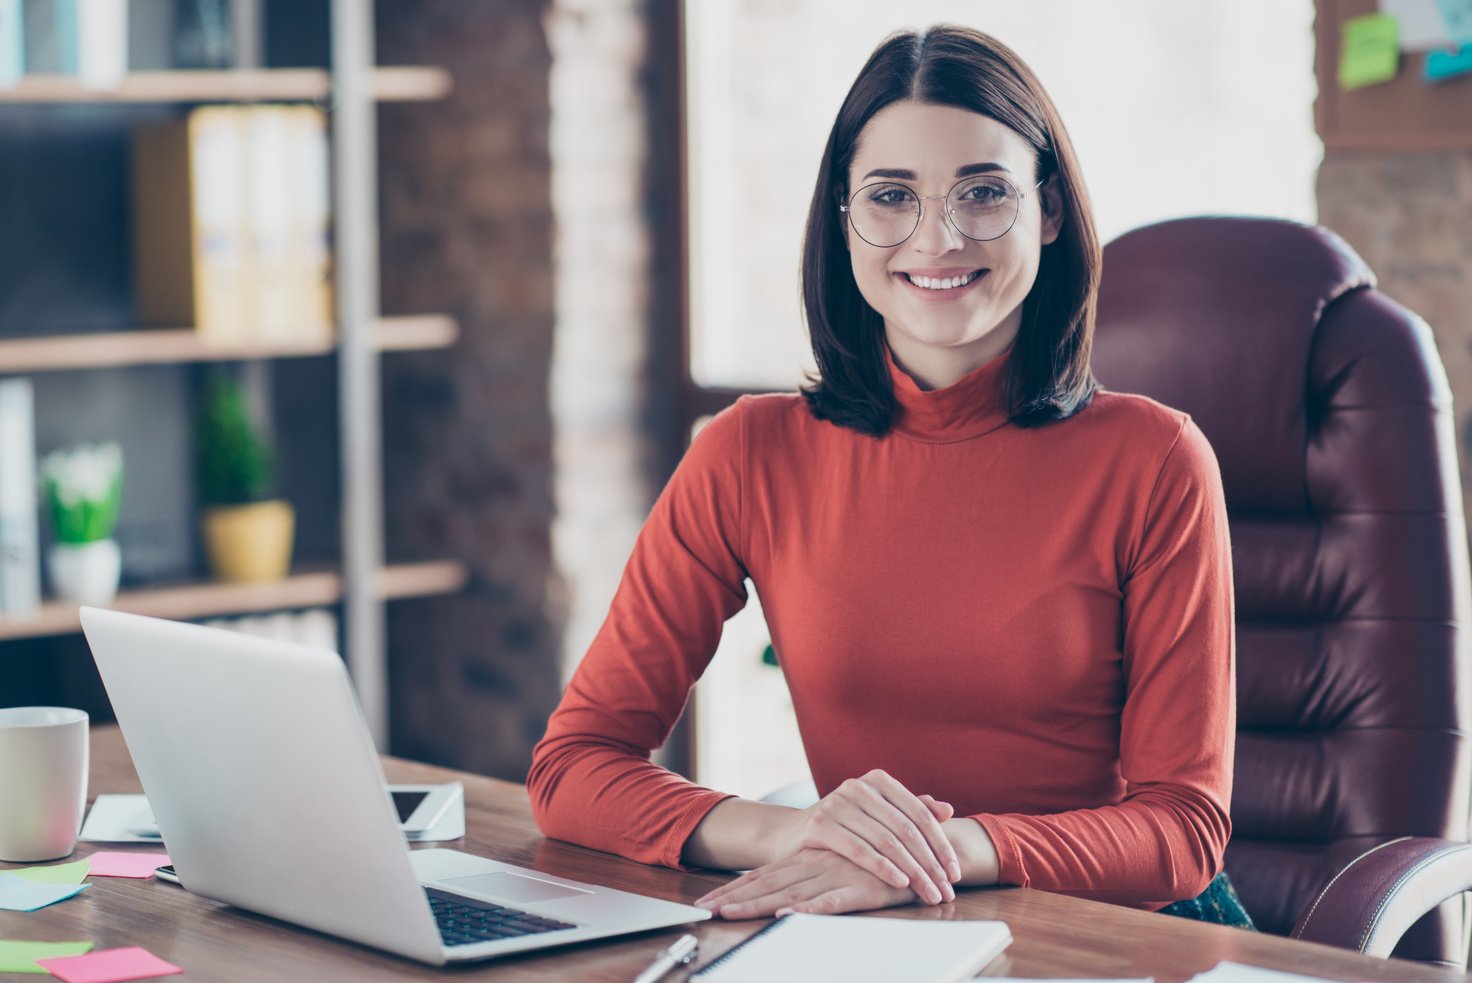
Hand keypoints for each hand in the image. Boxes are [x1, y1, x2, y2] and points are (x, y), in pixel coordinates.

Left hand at [695, 848, 915, 918]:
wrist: (926, 853)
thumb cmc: (882, 864)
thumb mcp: (844, 870)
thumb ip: (817, 879)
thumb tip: (785, 897)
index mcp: (810, 859)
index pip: (765, 874)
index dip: (736, 887)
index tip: (706, 900)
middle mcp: (818, 866)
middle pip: (768, 884)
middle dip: (734, 897)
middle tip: (703, 909)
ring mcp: (837, 876)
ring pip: (790, 893)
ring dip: (759, 905)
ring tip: (728, 914)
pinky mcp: (861, 889)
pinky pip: (832, 901)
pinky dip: (810, 908)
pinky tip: (789, 914)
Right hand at [770, 770, 959, 904]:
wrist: (789, 834)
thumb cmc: (843, 827)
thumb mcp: (877, 815)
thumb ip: (911, 810)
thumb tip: (948, 810)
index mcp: (878, 780)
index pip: (920, 814)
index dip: (941, 844)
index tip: (956, 873)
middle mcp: (859, 786)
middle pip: (906, 829)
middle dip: (930, 864)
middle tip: (946, 891)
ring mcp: (837, 802)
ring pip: (886, 841)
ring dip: (913, 871)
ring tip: (929, 893)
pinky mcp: (819, 824)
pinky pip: (859, 849)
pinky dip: (883, 867)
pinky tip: (900, 883)